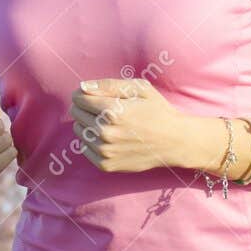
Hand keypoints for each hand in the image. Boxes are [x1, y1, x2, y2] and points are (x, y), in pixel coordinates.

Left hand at [68, 77, 183, 173]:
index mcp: (112, 111)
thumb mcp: (139, 88)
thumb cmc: (157, 111)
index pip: (79, 98)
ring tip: (108, 122)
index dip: (83, 94)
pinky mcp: (106, 165)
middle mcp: (106, 133)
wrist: (175, 142)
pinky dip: (92, 141)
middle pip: (76, 114)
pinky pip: (85, 148)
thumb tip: (83, 87)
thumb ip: (108, 85)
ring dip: (87, 124)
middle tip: (103, 108)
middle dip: (84, 107)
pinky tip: (109, 137)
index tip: (92, 94)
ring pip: (79, 131)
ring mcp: (105, 151)